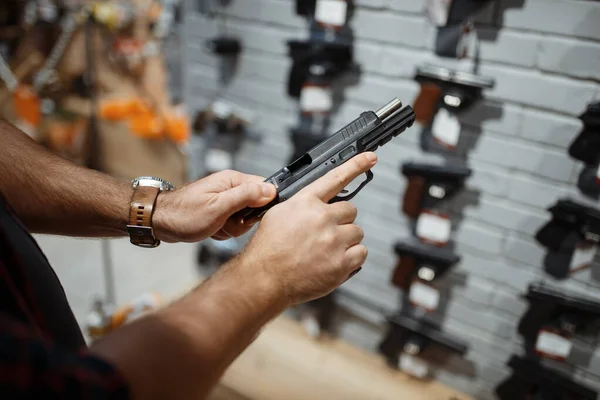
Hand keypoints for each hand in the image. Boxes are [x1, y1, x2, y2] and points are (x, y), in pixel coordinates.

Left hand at [153, 170, 276, 242]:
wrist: (161, 222)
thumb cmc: (184, 214)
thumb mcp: (218, 207)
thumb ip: (246, 196)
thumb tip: (270, 190)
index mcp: (233, 180)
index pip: (265, 188)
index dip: (261, 206)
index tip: (247, 216)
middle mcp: (231, 187)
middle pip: (256, 206)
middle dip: (243, 221)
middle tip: (226, 222)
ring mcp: (226, 199)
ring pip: (245, 219)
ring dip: (232, 228)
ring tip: (216, 226)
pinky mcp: (221, 210)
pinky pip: (234, 224)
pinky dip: (225, 230)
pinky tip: (213, 229)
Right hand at [238, 152, 376, 305]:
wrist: (264, 279)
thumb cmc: (268, 250)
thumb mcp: (278, 214)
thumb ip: (302, 204)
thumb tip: (317, 202)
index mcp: (305, 202)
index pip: (335, 178)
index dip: (355, 165)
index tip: (370, 158)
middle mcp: (322, 218)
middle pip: (350, 210)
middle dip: (341, 221)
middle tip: (325, 234)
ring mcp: (334, 240)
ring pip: (356, 232)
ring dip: (346, 240)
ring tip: (325, 251)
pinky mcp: (342, 262)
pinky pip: (361, 253)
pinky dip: (351, 258)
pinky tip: (333, 262)